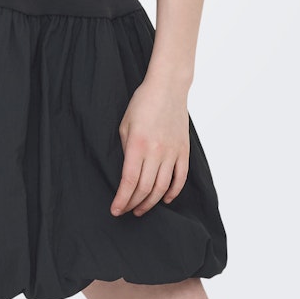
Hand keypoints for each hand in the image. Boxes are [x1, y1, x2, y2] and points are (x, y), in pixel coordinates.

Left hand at [110, 78, 189, 216]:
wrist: (168, 87)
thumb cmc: (142, 103)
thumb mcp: (125, 124)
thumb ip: (126, 150)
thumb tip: (127, 173)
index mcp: (138, 144)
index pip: (129, 181)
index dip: (122, 199)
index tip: (115, 210)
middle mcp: (156, 151)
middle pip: (145, 188)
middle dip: (133, 204)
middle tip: (126, 211)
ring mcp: (172, 152)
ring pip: (162, 188)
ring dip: (150, 203)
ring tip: (140, 209)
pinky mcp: (184, 151)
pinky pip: (180, 178)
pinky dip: (172, 192)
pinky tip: (164, 199)